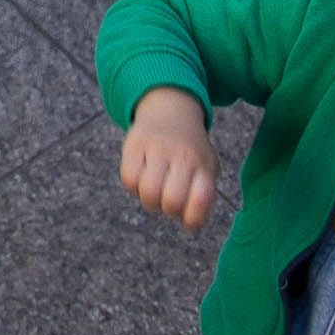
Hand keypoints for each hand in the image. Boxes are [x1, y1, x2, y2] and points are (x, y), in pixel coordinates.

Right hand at [120, 90, 218, 228]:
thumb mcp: (206, 168)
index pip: (201, 200)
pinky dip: (133, 186)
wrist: (170, 109)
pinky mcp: (135, 142)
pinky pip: (128, 178)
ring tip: (154, 190)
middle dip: (167, 210)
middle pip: (172, 201)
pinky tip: (141, 178)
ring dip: (149, 200)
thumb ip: (204, 198)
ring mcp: (158, 147)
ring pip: (148, 192)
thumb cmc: (191, 151)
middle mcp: (183, 155)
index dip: (193, 220)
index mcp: (203, 165)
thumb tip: (191, 225)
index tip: (188, 221)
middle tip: (167, 201)